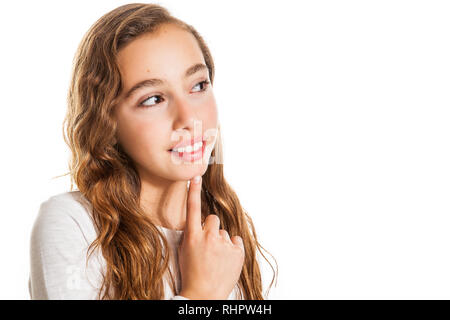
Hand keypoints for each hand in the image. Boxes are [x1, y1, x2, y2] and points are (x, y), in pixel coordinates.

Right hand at [177, 175, 244, 299]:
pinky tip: (226, 260)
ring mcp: (224, 244)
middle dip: (211, 229)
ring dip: (222, 242)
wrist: (204, 295)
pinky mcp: (238, 252)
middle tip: (209, 246)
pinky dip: (232, 249)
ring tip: (217, 259)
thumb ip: (193, 235)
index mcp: (192, 237)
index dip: (194, 191)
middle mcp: (208, 237)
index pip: (192, 209)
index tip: (196, 177)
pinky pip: (236, 241)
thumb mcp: (185, 251)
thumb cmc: (192, 274)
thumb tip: (200, 224)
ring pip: (225, 233)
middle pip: (213, 219)